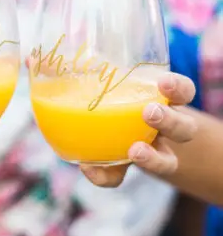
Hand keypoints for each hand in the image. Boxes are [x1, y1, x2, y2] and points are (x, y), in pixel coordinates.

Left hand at [80, 73, 197, 186]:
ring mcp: (150, 152)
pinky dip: (104, 176)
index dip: (178, 87)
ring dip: (153, 158)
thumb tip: (51, 58)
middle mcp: (164, 128)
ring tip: (135, 151)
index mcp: (162, 100)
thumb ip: (84, 73)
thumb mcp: (102, 82)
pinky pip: (118, 178)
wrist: (107, 127)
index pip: (183, 91)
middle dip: (170, 121)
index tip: (163, 83)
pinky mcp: (122, 170)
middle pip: (184, 128)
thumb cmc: (108, 95)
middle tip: (149, 113)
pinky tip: (87, 167)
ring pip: (167, 161)